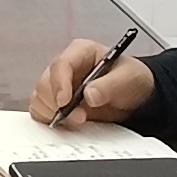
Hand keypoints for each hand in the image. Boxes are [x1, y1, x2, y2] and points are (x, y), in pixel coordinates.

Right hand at [30, 39, 153, 126]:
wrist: (136, 97)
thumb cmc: (131, 80)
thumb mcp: (128, 78)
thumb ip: (109, 85)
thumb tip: (89, 95)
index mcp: (80, 52)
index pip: (60, 65)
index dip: (59, 83)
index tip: (65, 102)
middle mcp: (65, 68)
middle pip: (45, 84)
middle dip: (58, 104)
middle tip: (79, 117)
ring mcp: (58, 86)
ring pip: (40, 99)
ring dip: (54, 114)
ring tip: (78, 121)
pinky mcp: (56, 104)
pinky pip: (41, 112)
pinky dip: (50, 121)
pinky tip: (67, 124)